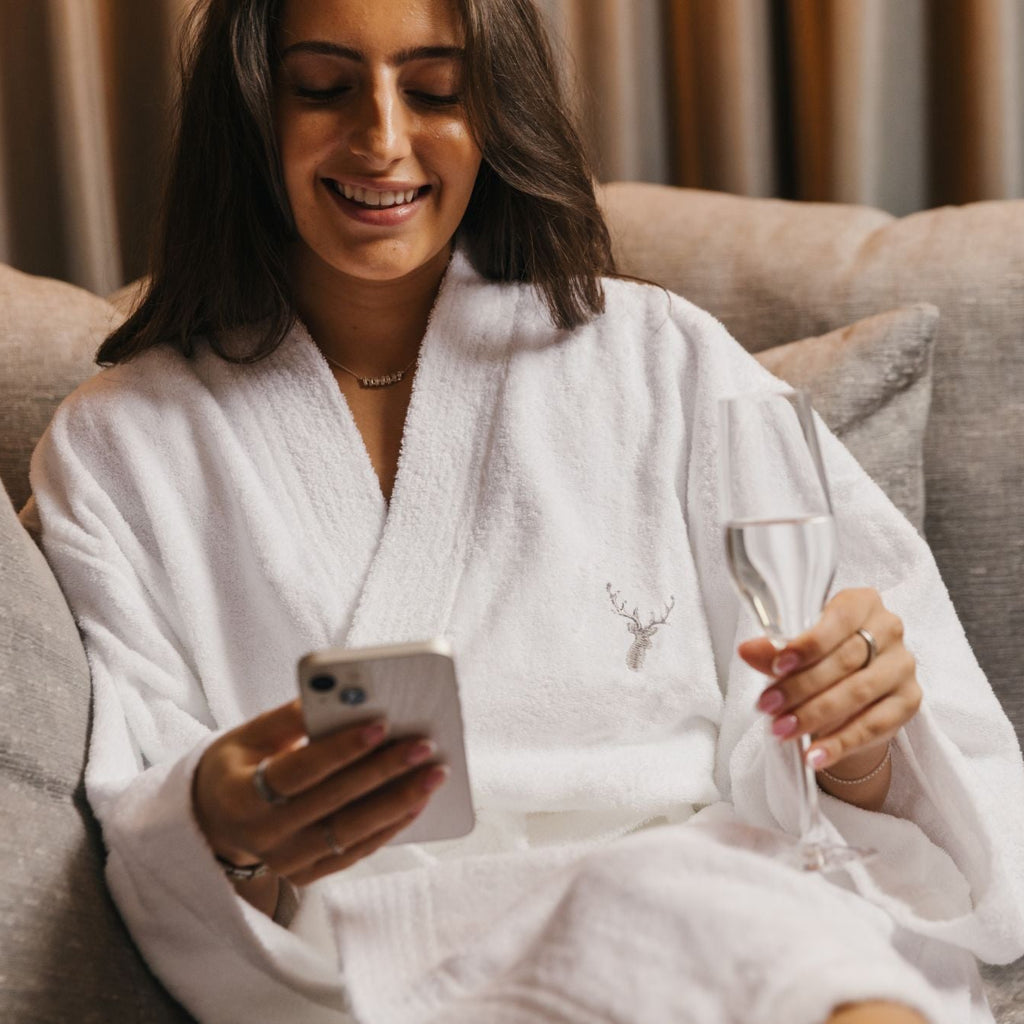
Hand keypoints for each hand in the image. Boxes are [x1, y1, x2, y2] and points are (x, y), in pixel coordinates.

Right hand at [192, 699, 447, 887]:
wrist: (212, 822)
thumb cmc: (238, 765)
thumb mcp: (247, 736)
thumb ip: (291, 718)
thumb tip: (344, 697)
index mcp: (240, 795)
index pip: (298, 771)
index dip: (340, 748)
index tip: (381, 722)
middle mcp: (263, 837)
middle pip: (334, 803)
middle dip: (384, 772)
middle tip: (425, 745)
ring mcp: (286, 862)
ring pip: (351, 834)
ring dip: (399, 803)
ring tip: (435, 773)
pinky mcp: (308, 874)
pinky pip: (356, 852)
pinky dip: (391, 827)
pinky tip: (419, 801)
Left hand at [737, 588, 921, 775]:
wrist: (853, 692)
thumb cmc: (821, 656)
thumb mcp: (796, 650)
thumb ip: (774, 650)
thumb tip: (746, 650)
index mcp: (862, 603)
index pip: (837, 620)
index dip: (807, 644)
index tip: (777, 667)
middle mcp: (889, 629)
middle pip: (844, 660)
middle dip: (801, 686)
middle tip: (768, 706)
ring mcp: (902, 666)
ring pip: (857, 693)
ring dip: (815, 715)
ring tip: (782, 730)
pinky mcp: (909, 701)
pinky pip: (873, 726)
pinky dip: (840, 743)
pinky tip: (814, 755)